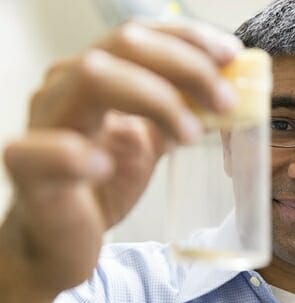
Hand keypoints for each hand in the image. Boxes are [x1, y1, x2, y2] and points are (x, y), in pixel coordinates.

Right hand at [0, 20, 240, 302]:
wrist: (63, 237)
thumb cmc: (104, 185)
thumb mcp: (152, 143)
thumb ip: (181, 115)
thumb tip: (228, 95)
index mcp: (100, 76)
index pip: (145, 36)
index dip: (190, 39)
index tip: (231, 55)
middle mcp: (69, 86)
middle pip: (126, 45)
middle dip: (186, 67)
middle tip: (225, 101)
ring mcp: (44, 122)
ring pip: (92, 79)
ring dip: (154, 100)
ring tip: (189, 135)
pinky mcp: (26, 168)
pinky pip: (39, 150)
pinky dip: (75, 153)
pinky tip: (105, 166)